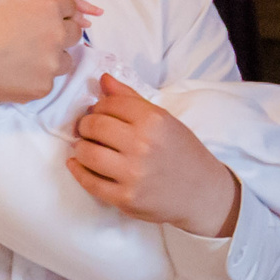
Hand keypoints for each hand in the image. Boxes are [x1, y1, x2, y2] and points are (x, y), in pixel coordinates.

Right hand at [0, 0, 93, 107]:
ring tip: (21, 57)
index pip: (71, 6)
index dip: (57, 10)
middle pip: (74, 33)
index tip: (41, 18)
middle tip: (31, 39)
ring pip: (64, 59)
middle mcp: (56, 33)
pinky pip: (48, 81)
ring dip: (51, 58)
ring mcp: (52, 63)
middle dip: (59, 33)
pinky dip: (36, 79)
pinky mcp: (44, 87)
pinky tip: (13, 73)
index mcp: (48, 7)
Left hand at [68, 75, 240, 238]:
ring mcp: (133, 174)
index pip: (109, 103)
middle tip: (88, 129)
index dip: (99, 106)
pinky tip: (77, 164)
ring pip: (87, 153)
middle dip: (85, 125)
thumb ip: (131, 99)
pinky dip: (78, 171)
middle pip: (94, 126)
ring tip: (86, 146)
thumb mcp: (164, 120)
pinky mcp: (126, 199)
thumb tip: (103, 80)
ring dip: (80, 147)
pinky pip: (90, 182)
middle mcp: (142, 145)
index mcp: (153, 121)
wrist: (202, 193)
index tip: (100, 112)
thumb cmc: (182, 152)